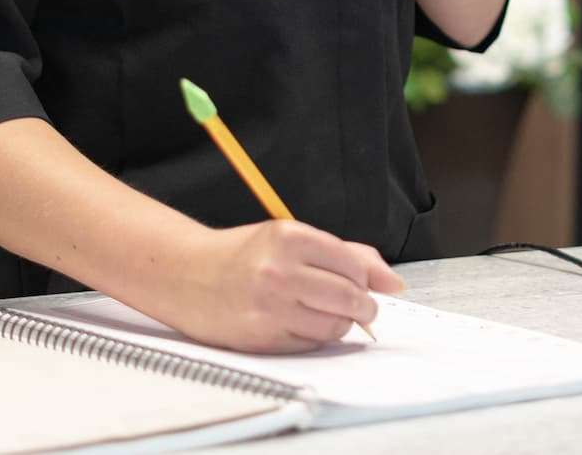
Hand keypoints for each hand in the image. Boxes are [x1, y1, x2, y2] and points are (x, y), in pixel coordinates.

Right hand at [163, 220, 406, 353]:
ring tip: (323, 312)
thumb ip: (348, 255)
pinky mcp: (261, 338)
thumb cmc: (245, 256)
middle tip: (359, 307)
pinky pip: (310, 344)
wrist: (187, 276)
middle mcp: (279, 271)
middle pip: (350, 298)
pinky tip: (299, 322)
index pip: (354, 266)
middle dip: (363, 306)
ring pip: (335, 325)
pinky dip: (315, 337)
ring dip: (340, 323)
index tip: (364, 285)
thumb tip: (393, 283)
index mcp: (290, 238)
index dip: (366, 280)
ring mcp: (269, 307)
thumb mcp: (293, 238)